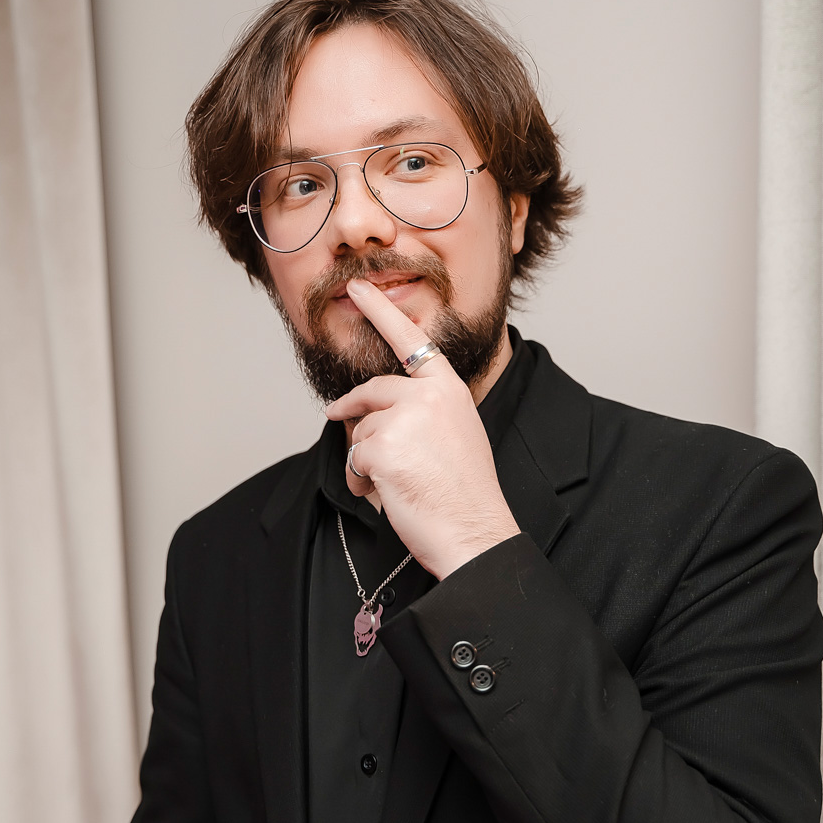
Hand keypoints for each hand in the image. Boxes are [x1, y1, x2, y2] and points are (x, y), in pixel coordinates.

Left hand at [325, 278, 519, 579]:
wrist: (474, 532)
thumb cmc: (465, 494)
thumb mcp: (454, 435)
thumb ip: (423, 412)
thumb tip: (374, 411)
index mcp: (449, 389)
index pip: (411, 341)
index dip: (380, 312)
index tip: (357, 289)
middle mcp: (427, 396)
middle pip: (371, 392)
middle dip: (352, 412)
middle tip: (348, 429)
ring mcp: (403, 419)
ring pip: (358, 430)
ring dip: (364, 460)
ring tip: (394, 485)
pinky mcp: (380, 447)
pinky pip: (352, 459)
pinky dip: (360, 481)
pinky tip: (385, 494)